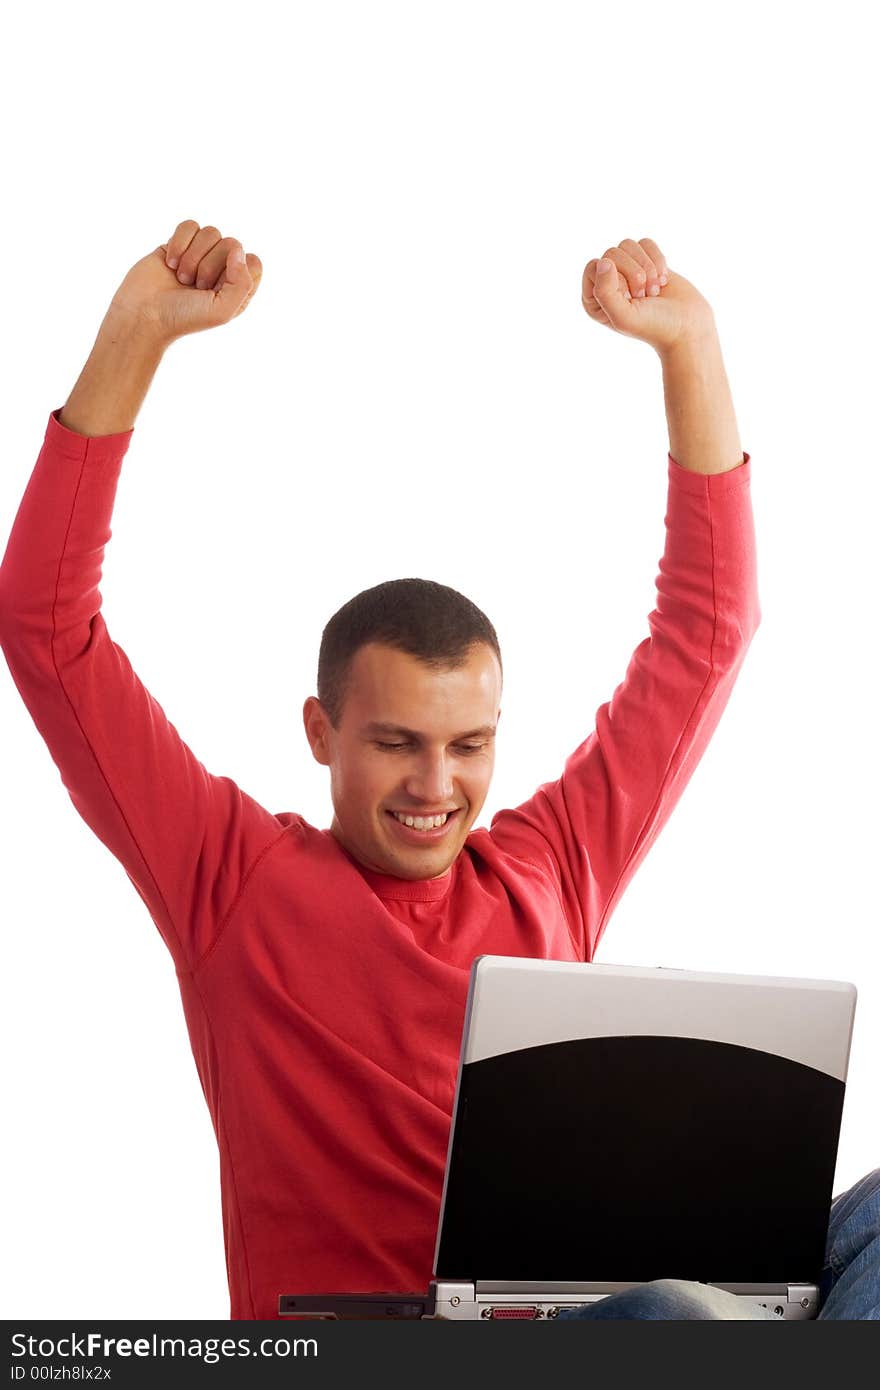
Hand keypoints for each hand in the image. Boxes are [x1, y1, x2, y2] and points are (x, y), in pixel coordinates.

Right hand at [108, 220, 262, 345]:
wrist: (143, 314)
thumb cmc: (183, 318)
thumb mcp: (222, 310)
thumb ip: (242, 283)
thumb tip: (239, 249)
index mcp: (237, 289)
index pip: (253, 262)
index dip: (237, 270)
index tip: (218, 287)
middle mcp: (221, 270)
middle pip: (232, 243)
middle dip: (210, 265)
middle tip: (195, 285)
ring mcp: (200, 256)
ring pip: (211, 232)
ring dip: (193, 256)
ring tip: (181, 277)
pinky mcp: (178, 244)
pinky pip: (190, 226)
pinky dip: (179, 242)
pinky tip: (170, 262)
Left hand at [581, 238, 715, 355]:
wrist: (687, 325)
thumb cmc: (654, 326)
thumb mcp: (624, 316)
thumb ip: (605, 292)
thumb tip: (603, 261)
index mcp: (593, 299)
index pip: (594, 267)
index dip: (616, 279)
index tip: (630, 298)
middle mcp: (606, 283)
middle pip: (612, 253)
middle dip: (635, 274)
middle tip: (645, 296)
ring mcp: (626, 271)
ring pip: (628, 245)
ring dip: (648, 267)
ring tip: (654, 290)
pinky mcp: (646, 261)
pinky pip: (645, 243)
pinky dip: (658, 259)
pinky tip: (663, 280)